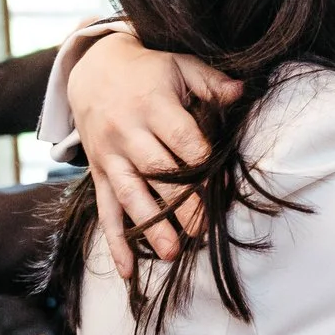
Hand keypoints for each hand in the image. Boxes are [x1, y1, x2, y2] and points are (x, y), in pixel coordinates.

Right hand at [67, 30, 239, 278]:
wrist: (93, 68)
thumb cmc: (147, 70)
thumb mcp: (179, 65)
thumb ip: (210, 82)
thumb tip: (242, 92)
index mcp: (152, 105)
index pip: (180, 139)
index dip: (200, 163)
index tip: (220, 185)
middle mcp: (127, 132)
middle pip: (157, 172)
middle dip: (179, 203)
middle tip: (202, 230)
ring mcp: (110, 156)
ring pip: (130, 194)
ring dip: (149, 226)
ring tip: (172, 253)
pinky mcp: (100, 172)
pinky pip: (105, 210)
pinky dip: (114, 241)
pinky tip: (127, 269)